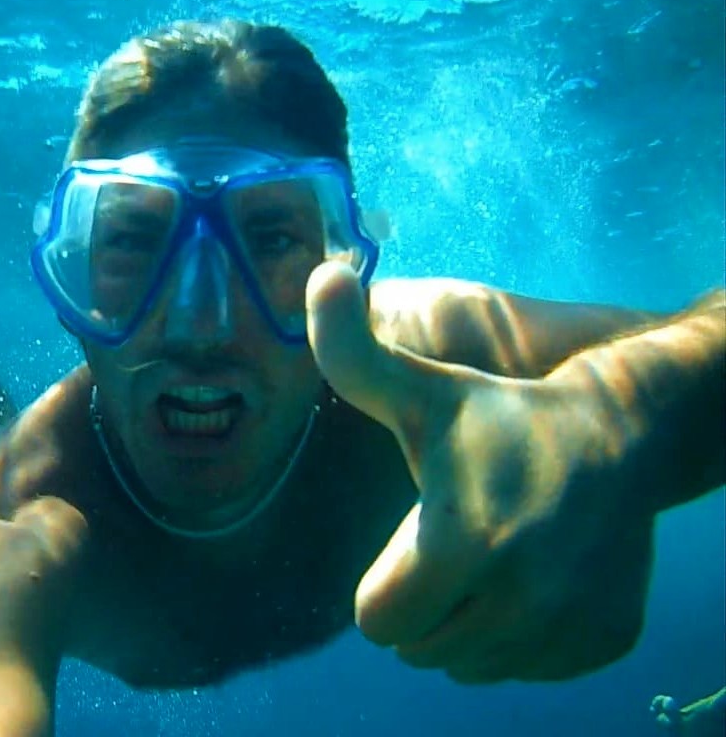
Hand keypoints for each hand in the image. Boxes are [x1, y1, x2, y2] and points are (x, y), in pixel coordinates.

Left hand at [306, 262, 654, 683]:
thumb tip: (319, 276)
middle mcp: (523, 600)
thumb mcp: (420, 387)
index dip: (384, 586)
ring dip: (467, 620)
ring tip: (493, 554)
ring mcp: (568, 627)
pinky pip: (525, 665)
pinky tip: (532, 575)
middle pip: (422, 648)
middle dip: (424, 603)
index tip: (412, 541)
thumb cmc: (499, 413)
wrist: (621, 435)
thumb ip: (352, 351)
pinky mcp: (604, 641)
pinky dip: (518, 633)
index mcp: (465, 544)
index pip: (380, 622)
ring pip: (472, 661)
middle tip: (453, 541)